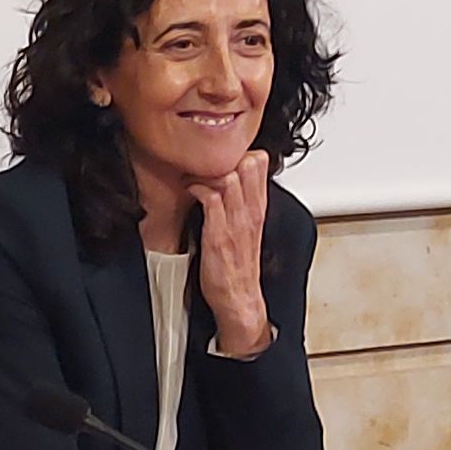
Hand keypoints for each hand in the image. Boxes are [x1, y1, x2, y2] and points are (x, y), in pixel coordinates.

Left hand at [198, 155, 274, 357]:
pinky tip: (190, 191)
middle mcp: (250, 212)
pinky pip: (211, 198)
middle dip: (224, 156)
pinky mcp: (218, 234)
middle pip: (248, 163)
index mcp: (258, 209)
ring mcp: (235, 222)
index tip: (221, 157)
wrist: (239, 298)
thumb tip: (232, 181)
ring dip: (207, 171)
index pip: (260, 163)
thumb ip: (243, 203)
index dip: (240, 152)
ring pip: (229, 177)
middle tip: (205, 163)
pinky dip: (198, 188)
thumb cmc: (239, 266)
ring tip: (194, 176)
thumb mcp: (248, 228)